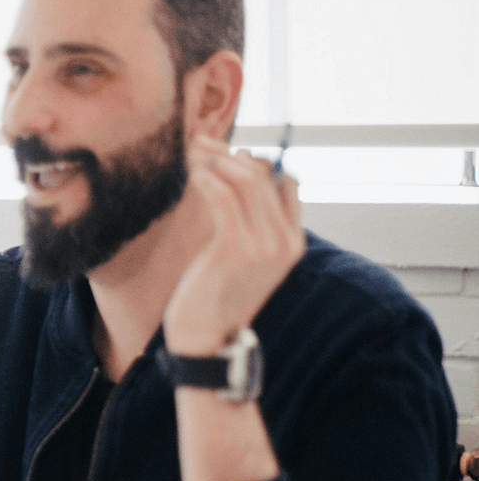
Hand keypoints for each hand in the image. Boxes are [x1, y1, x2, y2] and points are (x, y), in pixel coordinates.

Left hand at [164, 135, 304, 355]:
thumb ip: (248, 226)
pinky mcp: (235, 248)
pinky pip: (224, 196)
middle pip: (264, 176)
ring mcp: (264, 245)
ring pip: (245, 180)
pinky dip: (206, 177)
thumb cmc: (214, 298)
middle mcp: (284, 241)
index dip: (256, 162)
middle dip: (228, 152)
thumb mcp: (240, 260)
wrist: (204, 340)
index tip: (225, 153)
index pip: (285, 183)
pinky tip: (190, 172)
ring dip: (214, 158)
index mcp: (292, 242)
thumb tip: (237, 181)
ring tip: (189, 150)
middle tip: (198, 140)